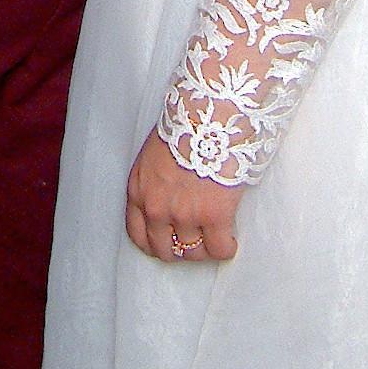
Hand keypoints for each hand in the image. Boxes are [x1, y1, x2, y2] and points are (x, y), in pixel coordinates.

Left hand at [125, 127, 241, 262]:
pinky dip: (225, 249)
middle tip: (194, 241)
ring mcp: (185, 215)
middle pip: (164, 249)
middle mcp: (157, 208)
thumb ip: (154, 182)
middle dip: (179, 249)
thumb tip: (168, 196)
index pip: (138, 234)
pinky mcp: (214, 216)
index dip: (154, 244)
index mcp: (139, 190)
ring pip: (193, 253)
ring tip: (213, 239)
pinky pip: (219, 249)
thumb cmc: (184, 125)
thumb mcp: (153, 155)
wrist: (208, 115)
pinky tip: (229, 241)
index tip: (167, 243)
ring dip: (203, 249)